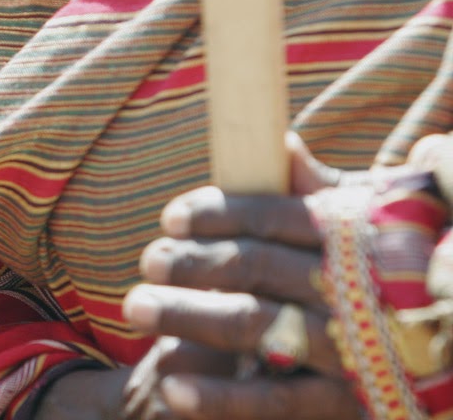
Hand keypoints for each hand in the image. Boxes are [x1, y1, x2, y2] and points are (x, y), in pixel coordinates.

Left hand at [116, 134, 359, 417]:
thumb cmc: (400, 270)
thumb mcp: (377, 221)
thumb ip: (322, 189)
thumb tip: (279, 141)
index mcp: (355, 234)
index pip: (272, 216)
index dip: (217, 216)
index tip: (171, 220)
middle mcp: (353, 286)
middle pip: (254, 267)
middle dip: (191, 263)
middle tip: (147, 262)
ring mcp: (352, 346)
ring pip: (254, 325)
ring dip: (187, 316)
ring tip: (135, 307)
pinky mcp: (350, 401)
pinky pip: (278, 399)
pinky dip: (222, 396)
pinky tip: (171, 388)